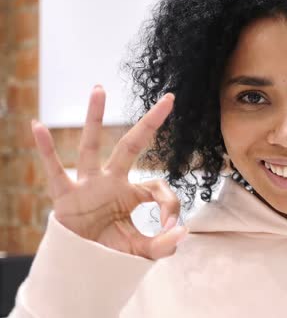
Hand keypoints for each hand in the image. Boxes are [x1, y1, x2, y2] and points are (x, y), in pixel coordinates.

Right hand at [31, 85, 187, 259]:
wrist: (84, 264)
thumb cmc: (114, 251)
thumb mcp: (145, 250)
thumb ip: (165, 244)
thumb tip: (183, 232)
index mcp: (133, 192)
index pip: (159, 187)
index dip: (170, 206)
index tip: (171, 226)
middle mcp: (112, 181)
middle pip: (132, 145)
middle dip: (150, 123)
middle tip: (169, 98)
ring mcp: (88, 185)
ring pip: (91, 147)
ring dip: (94, 118)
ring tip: (99, 89)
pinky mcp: (66, 196)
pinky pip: (54, 169)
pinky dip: (45, 149)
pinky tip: (37, 125)